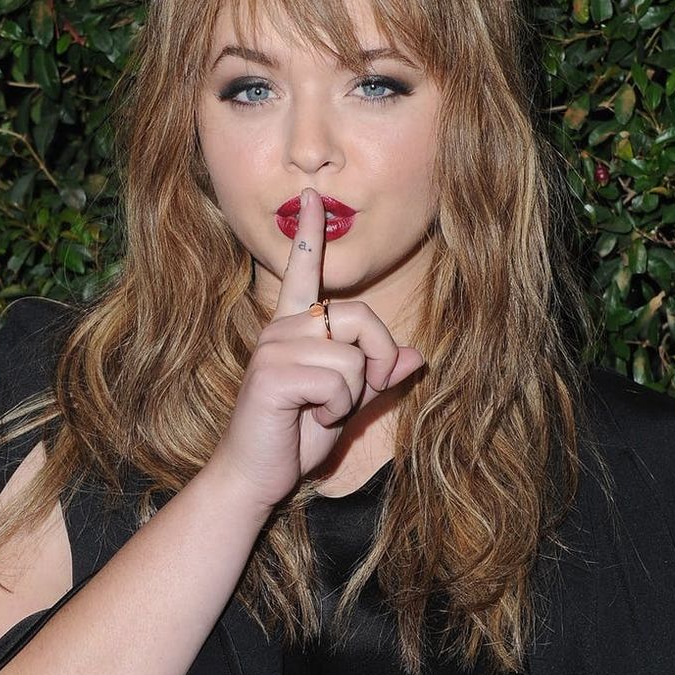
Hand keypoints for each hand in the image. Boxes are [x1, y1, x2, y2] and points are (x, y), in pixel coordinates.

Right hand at [210, 186, 424, 510]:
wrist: (255, 477)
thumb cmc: (294, 440)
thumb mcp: (346, 405)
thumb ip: (377, 378)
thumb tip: (419, 355)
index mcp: (293, 329)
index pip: (302, 272)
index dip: (308, 234)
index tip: (309, 197)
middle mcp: (281, 328)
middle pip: (361, 318)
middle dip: (378, 361)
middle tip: (356, 394)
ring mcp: (274, 347)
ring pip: (353, 356)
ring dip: (351, 397)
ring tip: (319, 412)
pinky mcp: (272, 373)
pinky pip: (338, 380)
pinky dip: (336, 410)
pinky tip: (308, 419)